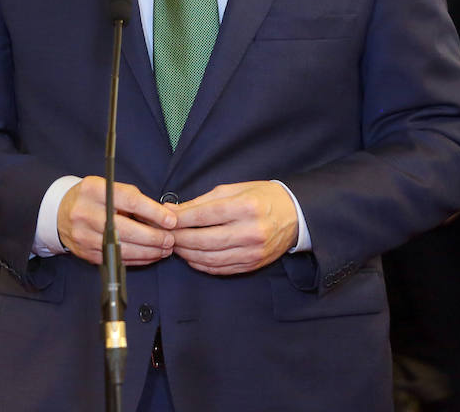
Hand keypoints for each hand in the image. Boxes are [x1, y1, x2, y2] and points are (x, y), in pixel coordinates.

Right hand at [57, 176, 176, 265]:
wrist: (60, 212)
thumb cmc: (92, 198)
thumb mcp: (108, 187)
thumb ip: (132, 199)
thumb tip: (161, 216)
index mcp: (93, 190)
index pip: (130, 201)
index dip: (153, 212)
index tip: (171, 220)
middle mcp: (85, 212)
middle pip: (126, 229)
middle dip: (153, 237)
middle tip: (171, 239)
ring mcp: (83, 235)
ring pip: (122, 248)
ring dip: (148, 251)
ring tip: (164, 249)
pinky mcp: (85, 253)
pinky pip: (115, 259)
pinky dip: (136, 259)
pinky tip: (149, 255)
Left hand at [171, 181, 298, 274]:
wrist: (295, 214)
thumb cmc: (261, 197)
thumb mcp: (232, 190)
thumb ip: (200, 202)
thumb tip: (170, 209)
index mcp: (245, 207)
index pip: (205, 215)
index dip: (180, 219)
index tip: (164, 220)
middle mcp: (251, 231)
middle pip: (205, 240)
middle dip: (180, 239)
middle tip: (165, 236)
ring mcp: (253, 251)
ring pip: (211, 258)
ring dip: (188, 254)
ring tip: (175, 246)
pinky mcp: (254, 264)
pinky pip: (221, 269)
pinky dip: (202, 265)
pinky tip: (192, 257)